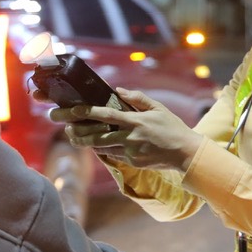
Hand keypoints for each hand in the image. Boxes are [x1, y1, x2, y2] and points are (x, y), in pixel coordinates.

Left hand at [48, 88, 202, 171]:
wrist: (185, 153)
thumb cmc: (172, 127)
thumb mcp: (158, 108)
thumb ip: (137, 98)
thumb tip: (118, 90)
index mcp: (135, 121)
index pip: (106, 115)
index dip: (87, 113)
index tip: (72, 111)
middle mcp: (130, 137)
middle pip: (98, 136)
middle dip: (79, 132)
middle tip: (65, 128)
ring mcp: (130, 151)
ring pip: (102, 147)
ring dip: (87, 142)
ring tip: (74, 137)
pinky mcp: (133, 162)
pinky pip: (114, 155)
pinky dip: (104, 149)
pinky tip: (94, 144)